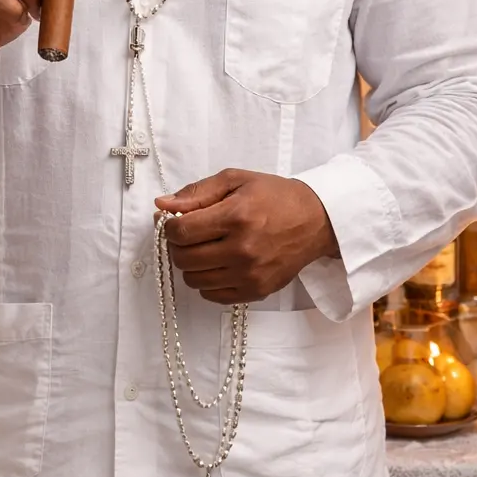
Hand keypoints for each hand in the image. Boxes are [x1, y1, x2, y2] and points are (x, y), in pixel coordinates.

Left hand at [155, 170, 338, 304]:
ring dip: (191, 264)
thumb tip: (162, 205)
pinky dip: (207, 281)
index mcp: (236, 216)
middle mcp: (243, 249)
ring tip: (204, 248)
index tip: (175, 222)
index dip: (170, 227)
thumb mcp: (236, 180)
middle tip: (189, 235)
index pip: (182, 232)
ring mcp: (250, 274)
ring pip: (194, 280)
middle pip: (184, 258)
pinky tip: (217, 264)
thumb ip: (196, 192)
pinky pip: (212, 295)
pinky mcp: (256, 291)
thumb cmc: (274, 196)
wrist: (315, 221)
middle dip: (178, 245)